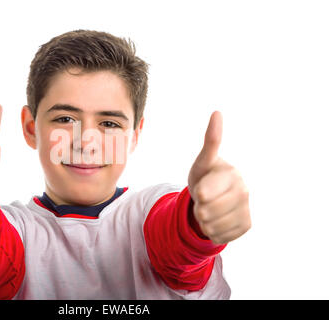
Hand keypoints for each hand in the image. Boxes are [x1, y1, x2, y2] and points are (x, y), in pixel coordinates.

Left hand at [187, 111, 250, 244]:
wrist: (215, 197)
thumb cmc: (206, 176)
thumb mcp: (202, 162)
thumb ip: (211, 141)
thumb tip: (218, 112)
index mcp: (231, 173)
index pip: (203, 194)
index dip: (197, 194)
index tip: (200, 189)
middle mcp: (243, 190)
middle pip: (204, 212)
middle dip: (197, 208)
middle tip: (203, 199)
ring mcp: (246, 208)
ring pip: (210, 226)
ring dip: (204, 221)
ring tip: (209, 208)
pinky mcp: (247, 224)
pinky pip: (219, 237)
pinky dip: (213, 231)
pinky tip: (218, 219)